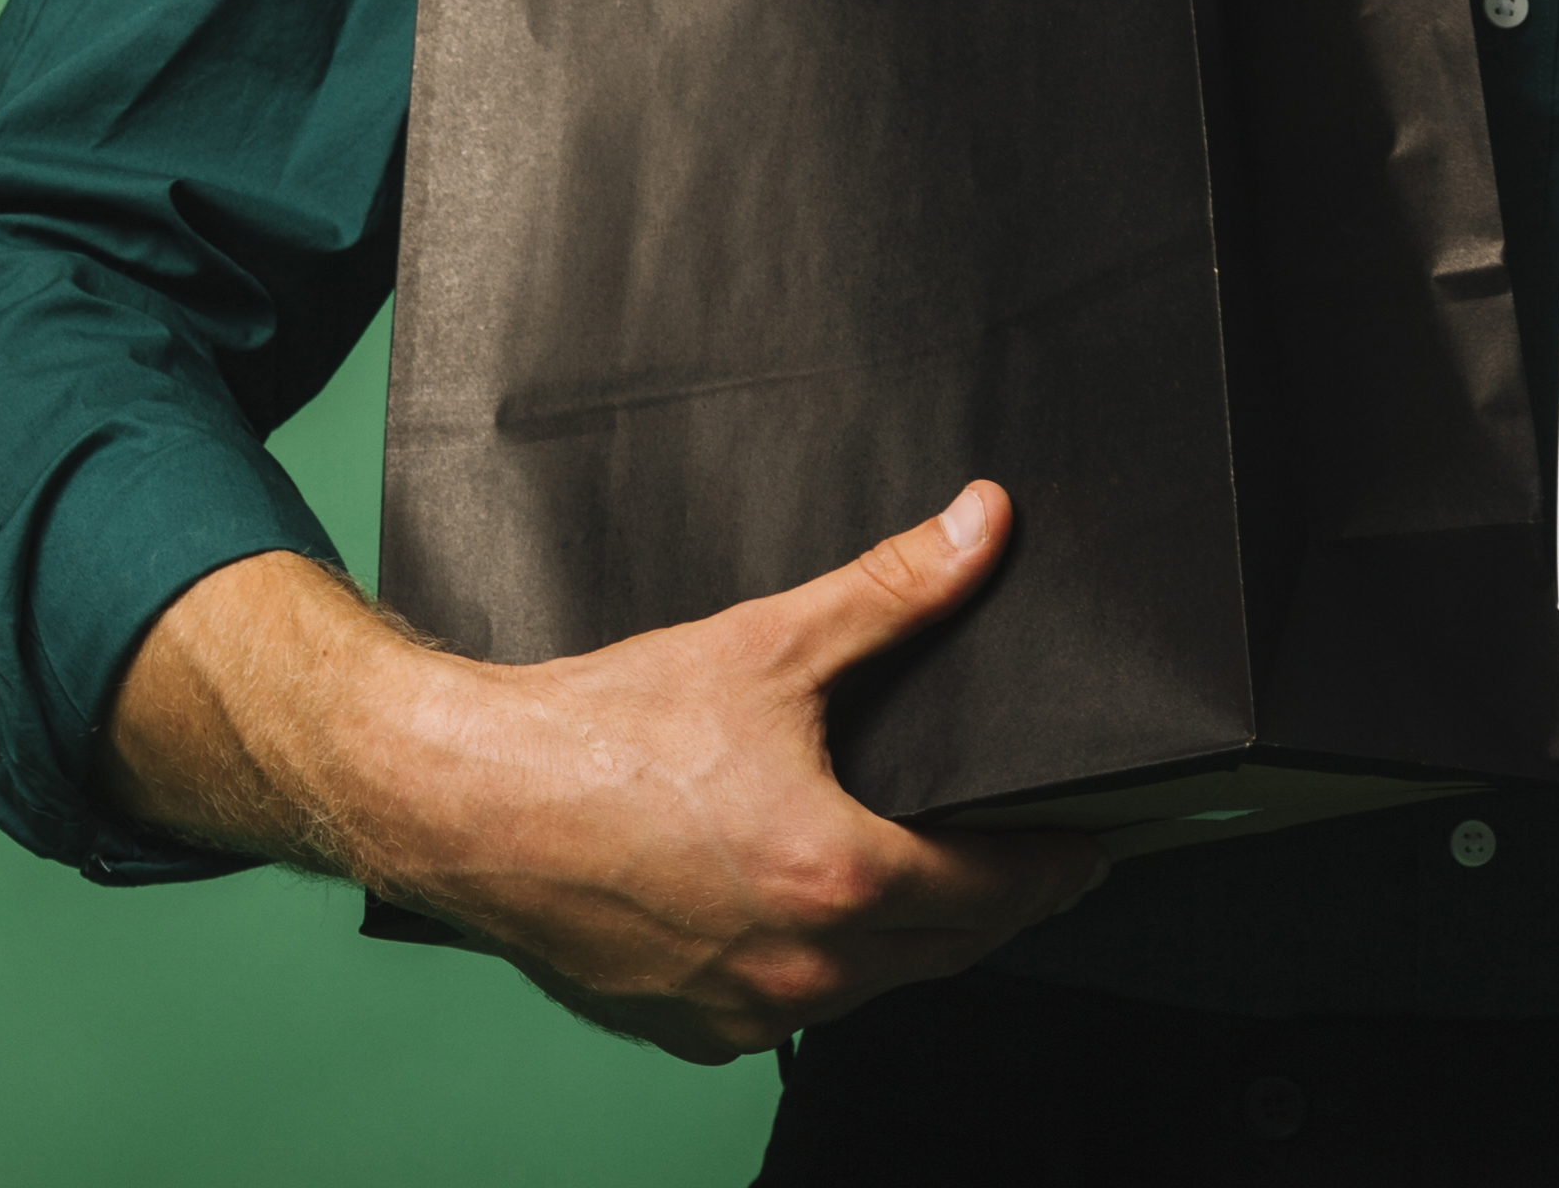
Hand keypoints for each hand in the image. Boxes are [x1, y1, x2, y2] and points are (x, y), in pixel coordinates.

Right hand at [102, 482, 1110, 1061]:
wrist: (466, 799)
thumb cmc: (602, 729)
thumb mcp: (768, 644)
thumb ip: (893, 592)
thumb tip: (982, 527)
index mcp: (843, 876)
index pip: (1003, 890)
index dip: (1059, 865)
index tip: (1092, 848)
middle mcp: (807, 966)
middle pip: (952, 950)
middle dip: (1001, 906)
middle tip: (1037, 865)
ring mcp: (747, 1013)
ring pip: (874, 987)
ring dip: (913, 941)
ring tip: (934, 885)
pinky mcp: (690, 1031)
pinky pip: (791, 1010)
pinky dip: (821, 968)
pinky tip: (814, 916)